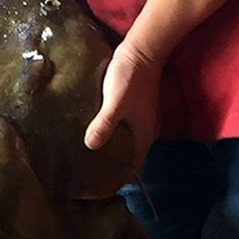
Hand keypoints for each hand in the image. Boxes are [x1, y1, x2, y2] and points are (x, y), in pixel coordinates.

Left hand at [84, 40, 162, 170]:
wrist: (143, 49)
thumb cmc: (130, 77)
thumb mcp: (114, 102)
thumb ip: (104, 124)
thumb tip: (91, 146)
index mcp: (144, 135)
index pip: (134, 167)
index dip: (121, 179)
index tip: (103, 188)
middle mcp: (147, 131)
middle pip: (131, 157)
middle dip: (114, 168)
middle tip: (91, 178)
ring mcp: (142, 120)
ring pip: (128, 144)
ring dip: (114, 153)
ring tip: (91, 161)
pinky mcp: (135, 110)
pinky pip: (124, 131)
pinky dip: (114, 138)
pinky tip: (98, 137)